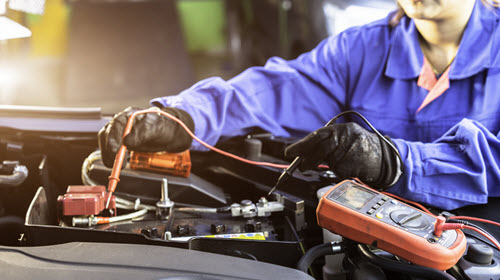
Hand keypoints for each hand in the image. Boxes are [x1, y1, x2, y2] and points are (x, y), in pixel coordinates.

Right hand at [98, 106, 194, 167]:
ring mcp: (119, 130)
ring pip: (106, 140)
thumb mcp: (157, 128)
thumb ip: (143, 132)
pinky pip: (109, 148)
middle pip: (108, 132)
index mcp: (131, 114)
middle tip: (112, 162)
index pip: (117, 123)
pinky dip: (110, 156)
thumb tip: (127, 142)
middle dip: (109, 148)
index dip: (113, 137)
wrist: (166, 134)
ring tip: (115, 165)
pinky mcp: (118, 140)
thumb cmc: (162, 128)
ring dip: (108, 154)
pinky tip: (115, 163)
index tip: (114, 150)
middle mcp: (122, 121)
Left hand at [285, 122, 400, 188]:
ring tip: (340, 162)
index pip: (317, 135)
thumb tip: (303, 152)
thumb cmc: (362, 148)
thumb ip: (328, 142)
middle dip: (308, 158)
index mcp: (342, 128)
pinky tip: (351, 166)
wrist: (386, 157)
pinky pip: (339, 170)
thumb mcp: (346, 138)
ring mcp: (352, 149)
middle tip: (300, 166)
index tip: (290, 152)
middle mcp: (346, 136)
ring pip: (330, 161)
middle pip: (321, 148)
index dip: (302, 144)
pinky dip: (341, 171)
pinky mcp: (355, 163)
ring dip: (329, 164)